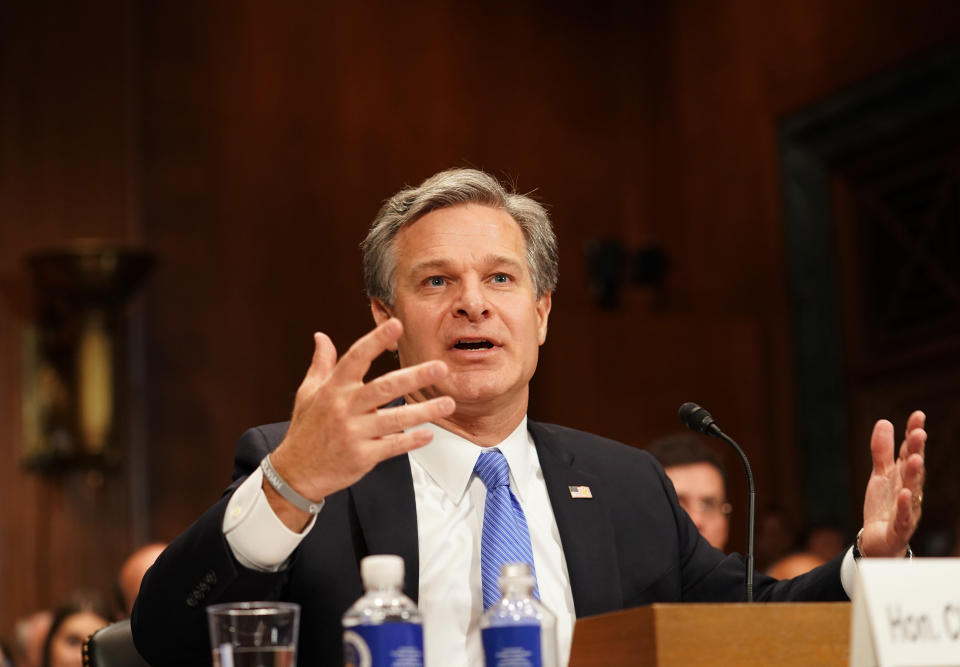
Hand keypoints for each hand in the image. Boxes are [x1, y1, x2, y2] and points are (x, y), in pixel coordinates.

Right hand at [265, 318, 455, 528]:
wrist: (296, 473)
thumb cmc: (305, 430)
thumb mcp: (307, 393)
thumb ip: (320, 364)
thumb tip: (321, 337)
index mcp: (332, 389)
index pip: (355, 358)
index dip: (375, 340)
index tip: (396, 325)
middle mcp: (344, 408)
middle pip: (384, 388)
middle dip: (414, 377)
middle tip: (440, 368)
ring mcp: (354, 433)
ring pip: (395, 419)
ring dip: (424, 411)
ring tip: (448, 403)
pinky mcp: (362, 456)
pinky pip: (393, 446)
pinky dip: (411, 440)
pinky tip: (428, 434)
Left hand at [859, 410, 925, 556]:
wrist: (879, 541)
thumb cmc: (885, 506)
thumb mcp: (880, 475)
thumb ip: (882, 451)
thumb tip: (884, 421)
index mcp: (905, 477)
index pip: (911, 452)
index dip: (914, 435)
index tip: (918, 415)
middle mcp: (910, 491)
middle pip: (914, 469)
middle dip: (917, 451)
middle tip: (919, 432)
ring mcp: (907, 509)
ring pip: (912, 491)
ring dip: (914, 475)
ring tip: (915, 459)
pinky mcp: (899, 528)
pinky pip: (903, 517)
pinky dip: (904, 505)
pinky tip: (904, 493)